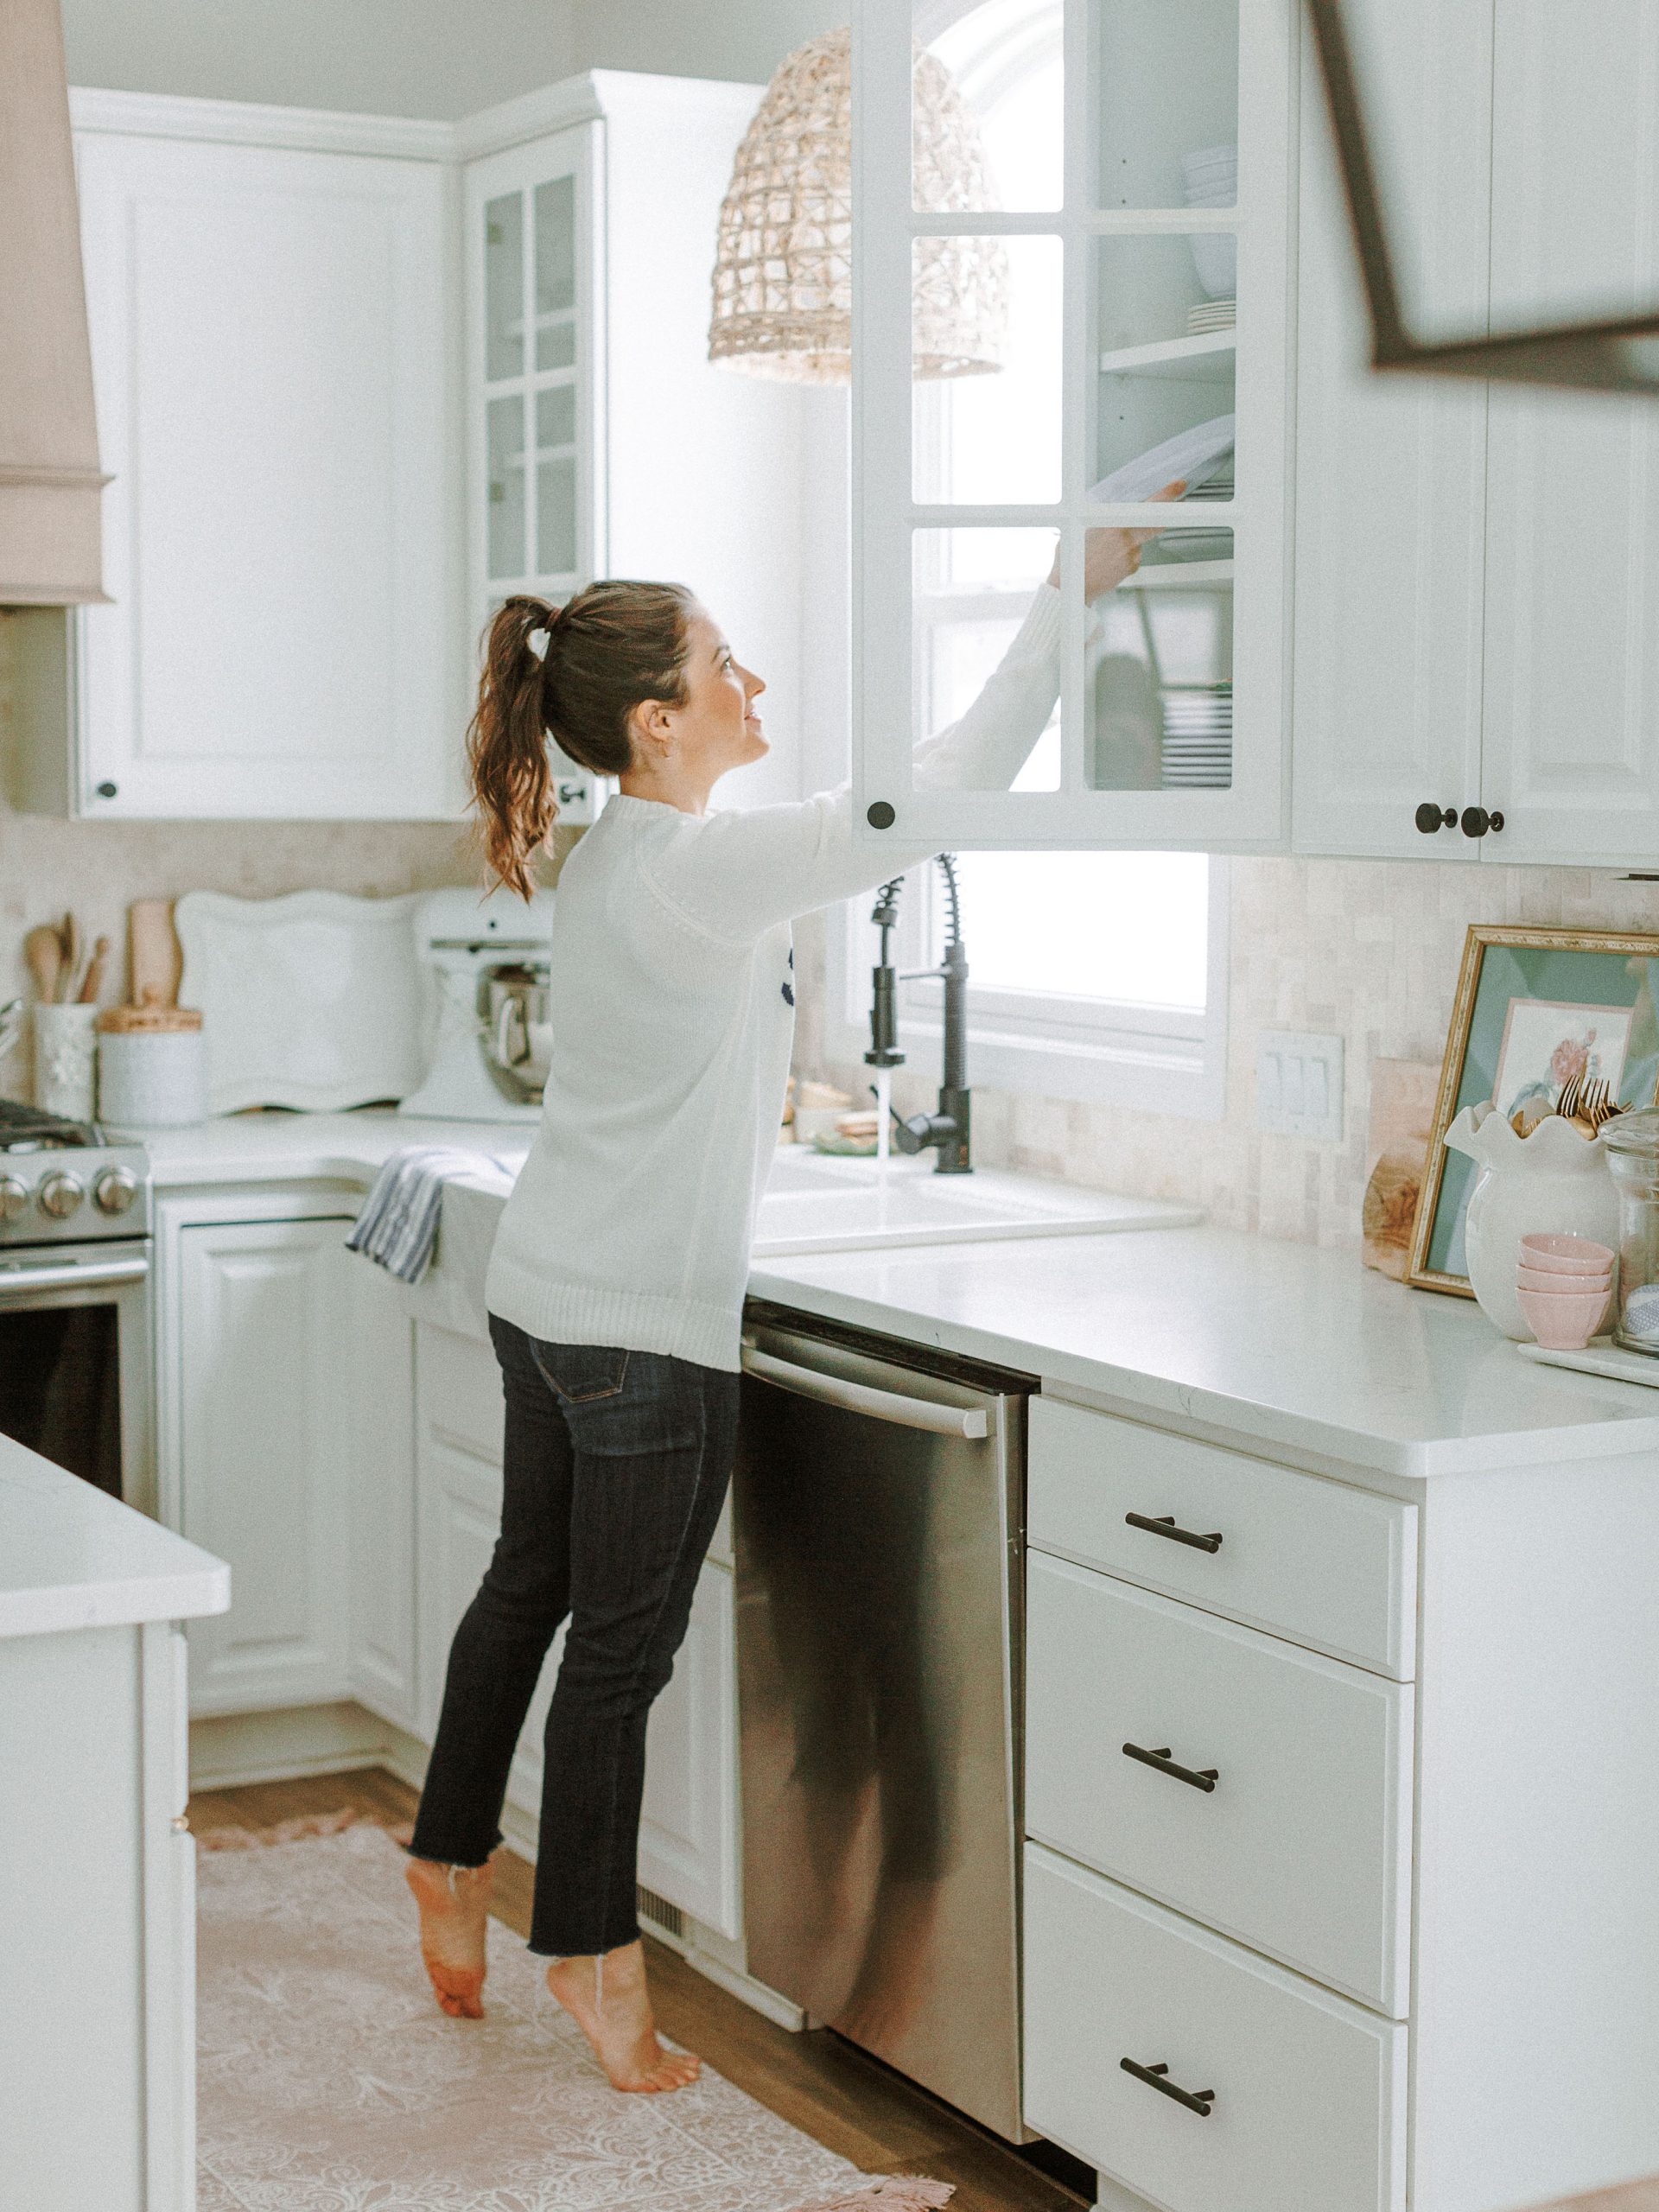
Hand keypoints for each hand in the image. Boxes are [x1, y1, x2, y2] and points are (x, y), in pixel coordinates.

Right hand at [1047, 479, 1186, 599]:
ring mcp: (1131, 556)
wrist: (1070, 588)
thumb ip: (1102, 519)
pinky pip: (1133, 555)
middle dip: (1163, 514)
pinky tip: (1107, 560)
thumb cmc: (1072, 559)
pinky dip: (1124, 555)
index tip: (1179, 487)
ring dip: (1128, 541)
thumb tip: (1113, 511)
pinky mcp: (1131, 568)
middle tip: (1174, 504)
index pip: (1147, 508)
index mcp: (1115, 525)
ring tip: (1105, 549)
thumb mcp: (1083, 528)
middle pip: (1154, 524)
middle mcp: (1126, 541)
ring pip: (1139, 541)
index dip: (1165, 496)